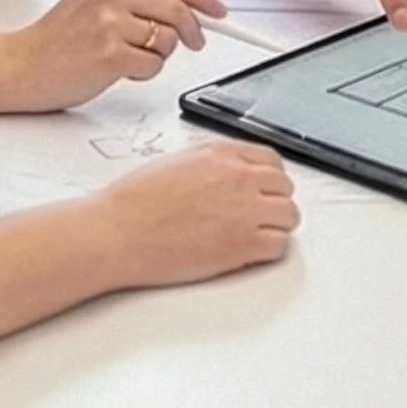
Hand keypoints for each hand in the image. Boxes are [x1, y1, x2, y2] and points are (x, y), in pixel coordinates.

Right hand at [11, 0, 224, 111]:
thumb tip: (190, 7)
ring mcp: (110, 22)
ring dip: (160, 54)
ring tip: (130, 57)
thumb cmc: (58, 40)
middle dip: (195, 28)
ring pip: (169, 37)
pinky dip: (145, 72)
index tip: (218, 10)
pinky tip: (119, 70)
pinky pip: (154, 64)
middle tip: (197, 42)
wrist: (20, 67)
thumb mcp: (95, 0)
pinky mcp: (111, 53)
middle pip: (178, 6)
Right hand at [95, 140, 298, 286]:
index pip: (272, 161)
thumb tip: (231, 171)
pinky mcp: (241, 244)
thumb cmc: (134, 203)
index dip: (270, 179)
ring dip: (277, 226)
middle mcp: (238, 177)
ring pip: (289, 216)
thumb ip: (213, 163)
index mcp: (222, 155)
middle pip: (284, 188)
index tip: (265, 191)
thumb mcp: (178, 162)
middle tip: (260, 216)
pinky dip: (270, 250)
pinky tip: (252, 253)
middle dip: (274, 202)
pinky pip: (279, 245)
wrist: (117, 232)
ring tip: (257, 235)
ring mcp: (244, 210)